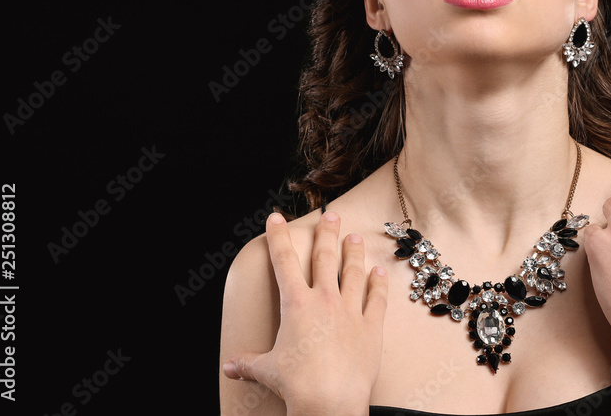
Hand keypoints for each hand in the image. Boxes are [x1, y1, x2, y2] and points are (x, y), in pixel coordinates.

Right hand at [222, 211, 387, 413]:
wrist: (330, 402)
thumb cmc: (297, 385)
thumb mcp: (267, 370)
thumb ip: (248, 363)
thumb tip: (230, 366)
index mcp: (296, 305)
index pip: (283, 262)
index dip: (279, 237)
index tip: (276, 218)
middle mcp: (325, 301)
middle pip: (324, 258)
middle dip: (326, 233)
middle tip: (331, 214)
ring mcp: (351, 311)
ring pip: (353, 273)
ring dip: (354, 253)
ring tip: (355, 237)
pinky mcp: (371, 327)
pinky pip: (377, 300)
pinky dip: (379, 285)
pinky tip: (380, 273)